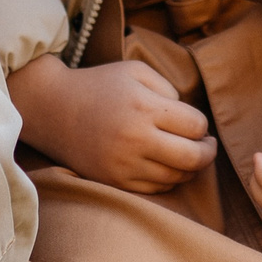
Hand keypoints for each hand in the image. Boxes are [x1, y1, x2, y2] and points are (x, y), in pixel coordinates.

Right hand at [7, 55, 215, 192]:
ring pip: (176, 177)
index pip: (196, 126)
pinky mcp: (115, 181)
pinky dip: (167, 179)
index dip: (202, 125)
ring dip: (189, 168)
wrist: (54, 109)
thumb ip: (169, 89)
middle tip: (207, 145)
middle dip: (207, 152)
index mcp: (144, 107)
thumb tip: (191, 120)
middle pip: (193, 158)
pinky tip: (164, 165)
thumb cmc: (100, 86)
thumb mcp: (135, 72)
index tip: (197, 124)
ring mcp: (124, 164)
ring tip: (186, 155)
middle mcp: (135, 138)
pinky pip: (155, 189)